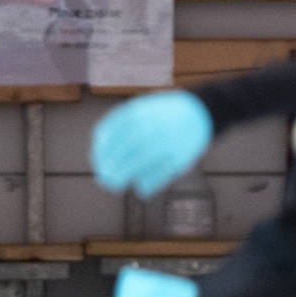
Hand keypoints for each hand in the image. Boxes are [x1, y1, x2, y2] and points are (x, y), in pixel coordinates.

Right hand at [90, 91, 213, 198]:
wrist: (198, 111)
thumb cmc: (187, 142)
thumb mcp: (179, 163)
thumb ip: (159, 176)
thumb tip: (140, 190)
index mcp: (164, 146)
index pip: (135, 163)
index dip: (120, 175)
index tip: (112, 185)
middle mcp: (151, 129)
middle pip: (121, 148)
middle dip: (107, 163)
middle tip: (101, 175)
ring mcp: (143, 115)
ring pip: (114, 132)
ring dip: (101, 148)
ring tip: (97, 161)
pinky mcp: (137, 106)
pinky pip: (114, 118)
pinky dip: (104, 130)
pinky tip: (100, 142)